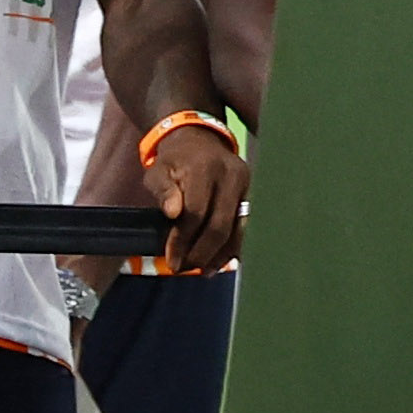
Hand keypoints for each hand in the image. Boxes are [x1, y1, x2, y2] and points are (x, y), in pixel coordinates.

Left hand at [144, 124, 249, 274]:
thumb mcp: (158, 170)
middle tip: (184, 268)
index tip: (172, 259)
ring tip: (202, 271)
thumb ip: (163, 190)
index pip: (196, 211)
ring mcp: (248, 187)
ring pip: (238, 231)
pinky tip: (219, 261)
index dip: (183, 238)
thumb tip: (172, 213)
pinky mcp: (254, 196)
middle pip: (220, 225)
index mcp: (205, 168)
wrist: (200, 142)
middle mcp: (232, 177)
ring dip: (220, 255)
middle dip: (201, 252)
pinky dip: (233, 248)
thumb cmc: (174, 161)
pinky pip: (246, 228)